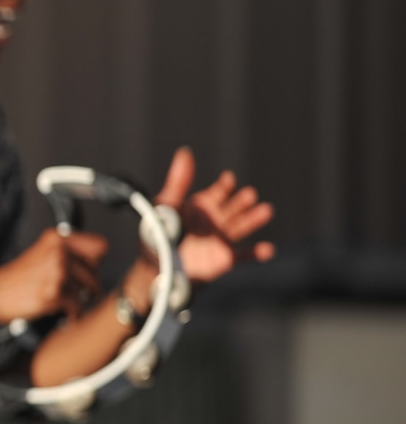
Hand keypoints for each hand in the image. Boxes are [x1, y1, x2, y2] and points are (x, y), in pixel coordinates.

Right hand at [0, 227, 107, 322]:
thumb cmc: (17, 278)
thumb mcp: (42, 253)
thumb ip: (68, 251)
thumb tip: (99, 258)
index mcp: (56, 238)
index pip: (100, 246)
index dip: (94, 261)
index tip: (85, 269)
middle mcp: (58, 252)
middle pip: (95, 271)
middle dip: (88, 284)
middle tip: (76, 291)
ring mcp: (56, 272)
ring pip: (87, 290)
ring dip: (79, 299)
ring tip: (64, 302)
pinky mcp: (54, 293)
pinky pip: (77, 307)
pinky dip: (73, 314)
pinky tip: (65, 314)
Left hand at [150, 146, 275, 283]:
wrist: (154, 271)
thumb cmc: (157, 236)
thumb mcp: (166, 206)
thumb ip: (178, 181)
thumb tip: (185, 152)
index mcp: (199, 207)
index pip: (216, 193)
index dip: (223, 186)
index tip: (228, 179)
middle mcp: (213, 221)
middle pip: (232, 208)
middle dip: (241, 201)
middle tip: (249, 194)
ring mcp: (220, 240)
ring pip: (240, 227)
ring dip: (253, 219)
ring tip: (265, 210)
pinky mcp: (223, 260)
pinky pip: (243, 256)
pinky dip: (256, 253)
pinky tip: (268, 249)